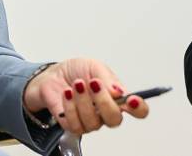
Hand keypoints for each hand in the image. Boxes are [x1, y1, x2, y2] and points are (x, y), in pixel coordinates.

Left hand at [23, 58, 148, 134]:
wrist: (52, 74)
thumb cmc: (76, 71)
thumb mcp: (93, 66)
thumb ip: (107, 78)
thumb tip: (119, 91)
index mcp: (117, 97)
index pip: (138, 110)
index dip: (139, 108)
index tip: (132, 100)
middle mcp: (105, 112)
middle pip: (115, 120)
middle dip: (104, 102)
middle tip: (94, 84)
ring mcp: (90, 120)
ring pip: (93, 122)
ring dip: (83, 101)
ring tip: (76, 84)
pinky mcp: (72, 125)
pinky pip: (75, 124)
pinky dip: (70, 107)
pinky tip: (66, 93)